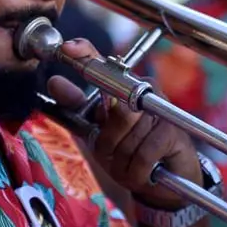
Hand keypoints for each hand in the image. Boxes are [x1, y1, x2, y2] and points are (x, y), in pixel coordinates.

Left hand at [46, 39, 201, 209]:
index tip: (67, 48)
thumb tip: (55, 82)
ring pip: (125, 141)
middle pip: (114, 114)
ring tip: (131, 165)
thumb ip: (78, 106)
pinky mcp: (172, 133)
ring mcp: (161, 110)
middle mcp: (145, 90)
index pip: (104, 66)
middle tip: (115, 155)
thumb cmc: (132, 150)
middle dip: (108, 144)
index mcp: (125, 86)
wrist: (169, 178)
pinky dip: (137, 171)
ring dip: (123, 163)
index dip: (85, 55)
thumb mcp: (98, 130)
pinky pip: (142, 156)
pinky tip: (144, 173)